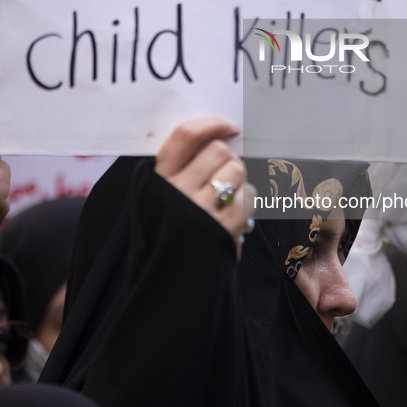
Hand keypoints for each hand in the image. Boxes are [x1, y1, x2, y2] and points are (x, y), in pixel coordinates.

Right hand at [155, 117, 254, 254]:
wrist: (174, 281)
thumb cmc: (171, 232)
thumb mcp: (159, 199)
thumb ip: (179, 171)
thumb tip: (216, 141)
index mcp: (158, 179)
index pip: (185, 136)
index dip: (211, 124)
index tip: (228, 126)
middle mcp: (177, 191)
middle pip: (218, 151)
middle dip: (228, 159)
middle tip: (224, 175)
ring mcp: (201, 208)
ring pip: (237, 170)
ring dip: (239, 180)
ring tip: (227, 198)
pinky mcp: (224, 226)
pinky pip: (249, 196)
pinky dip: (246, 202)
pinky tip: (234, 215)